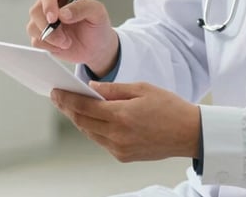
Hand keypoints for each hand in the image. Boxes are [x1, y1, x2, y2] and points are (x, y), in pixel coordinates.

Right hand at [27, 0, 118, 75]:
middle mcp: (51, 1)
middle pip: (36, 10)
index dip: (48, 3)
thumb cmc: (97, 26)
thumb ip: (83, 8)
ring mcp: (44, 18)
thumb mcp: (98, 13)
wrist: (96, 47)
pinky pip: (35, 40)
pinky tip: (62, 45)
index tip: (54, 18)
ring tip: (67, 41)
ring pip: (33, 26)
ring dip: (50, 38)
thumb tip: (63, 13)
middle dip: (48, 27)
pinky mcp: (41, 33)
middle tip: (64, 38)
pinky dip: (49, 46)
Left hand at [51, 81, 200, 162]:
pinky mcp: (123, 156)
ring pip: (89, 133)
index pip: (84, 107)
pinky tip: (90, 119)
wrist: (190, 133)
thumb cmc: (169, 107)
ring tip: (70, 106)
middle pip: (82, 122)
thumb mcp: (142, 88)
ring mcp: (120, 149)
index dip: (67, 99)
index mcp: (122, 115)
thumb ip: (114, 89)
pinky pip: (101, 141)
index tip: (55, 92)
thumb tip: (91, 88)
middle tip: (58, 97)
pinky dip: (92, 129)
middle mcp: (118, 135)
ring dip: (78, 119)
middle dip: (68, 108)